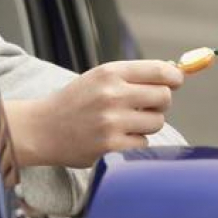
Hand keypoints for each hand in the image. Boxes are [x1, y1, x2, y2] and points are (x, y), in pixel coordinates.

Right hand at [6, 60, 183, 167]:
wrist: (42, 128)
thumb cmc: (77, 101)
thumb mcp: (100, 78)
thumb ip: (134, 75)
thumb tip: (174, 74)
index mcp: (110, 73)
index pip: (159, 71)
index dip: (174, 77)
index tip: (175, 82)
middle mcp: (112, 95)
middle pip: (164, 97)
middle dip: (160, 102)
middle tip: (146, 106)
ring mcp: (111, 122)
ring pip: (157, 122)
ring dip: (147, 124)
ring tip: (125, 122)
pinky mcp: (111, 146)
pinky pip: (143, 143)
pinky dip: (135, 141)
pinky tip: (116, 137)